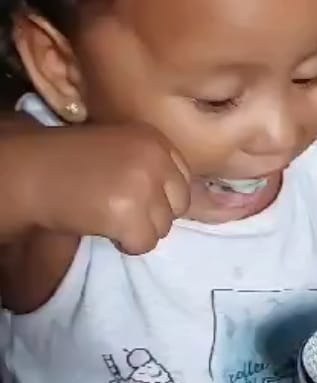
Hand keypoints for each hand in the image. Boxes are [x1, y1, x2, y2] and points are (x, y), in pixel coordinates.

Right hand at [32, 123, 190, 254]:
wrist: (34, 171)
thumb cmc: (73, 162)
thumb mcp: (122, 150)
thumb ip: (156, 168)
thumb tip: (215, 206)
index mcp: (156, 139)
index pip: (183, 179)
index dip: (159, 195)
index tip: (132, 195)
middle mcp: (156, 158)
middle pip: (179, 205)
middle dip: (153, 213)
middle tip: (117, 206)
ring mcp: (144, 186)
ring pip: (164, 227)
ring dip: (137, 229)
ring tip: (105, 211)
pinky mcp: (128, 214)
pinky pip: (145, 243)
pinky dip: (125, 243)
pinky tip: (102, 225)